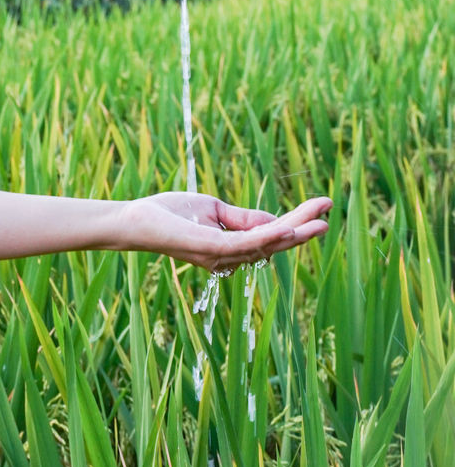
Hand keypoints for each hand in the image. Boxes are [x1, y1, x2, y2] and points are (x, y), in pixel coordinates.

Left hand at [119, 193, 331, 271]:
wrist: (136, 220)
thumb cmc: (170, 215)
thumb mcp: (213, 210)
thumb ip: (242, 218)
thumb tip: (273, 220)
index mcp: (231, 249)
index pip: (270, 236)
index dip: (296, 223)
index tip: (320, 207)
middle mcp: (229, 259)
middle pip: (275, 243)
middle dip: (304, 227)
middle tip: (330, 211)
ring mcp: (220, 257)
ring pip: (266, 244)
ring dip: (295, 232)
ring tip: (320, 219)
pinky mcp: (209, 249)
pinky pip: (245, 244)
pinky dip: (268, 237)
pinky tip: (287, 229)